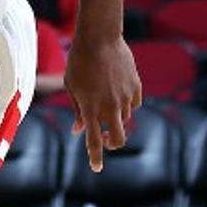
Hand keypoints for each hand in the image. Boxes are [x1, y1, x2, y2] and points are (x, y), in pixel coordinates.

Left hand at [64, 34, 141, 172]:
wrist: (99, 38)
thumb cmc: (79, 62)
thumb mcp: (72, 87)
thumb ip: (77, 110)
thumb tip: (78, 130)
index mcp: (90, 108)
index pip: (94, 141)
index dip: (95, 157)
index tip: (97, 168)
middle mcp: (109, 106)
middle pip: (118, 138)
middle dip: (112, 144)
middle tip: (106, 140)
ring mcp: (125, 97)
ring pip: (125, 119)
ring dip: (116, 118)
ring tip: (104, 98)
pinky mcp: (135, 87)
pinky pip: (134, 104)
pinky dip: (127, 104)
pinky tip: (118, 93)